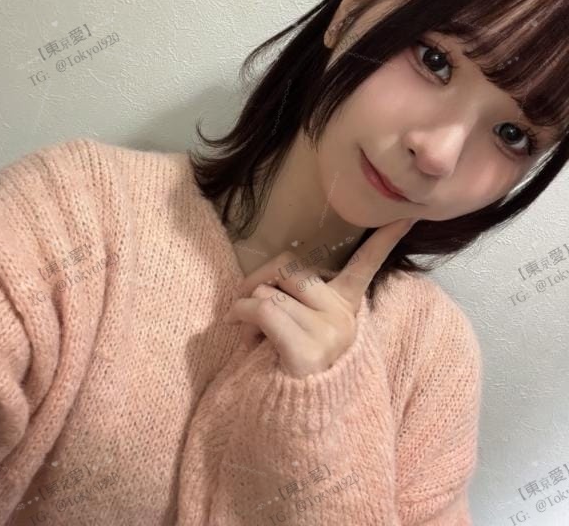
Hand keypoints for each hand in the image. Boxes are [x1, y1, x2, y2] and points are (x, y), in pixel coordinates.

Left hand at [223, 218, 415, 376]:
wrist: (288, 425)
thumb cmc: (287, 367)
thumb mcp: (302, 326)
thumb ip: (301, 297)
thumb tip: (273, 274)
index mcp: (348, 308)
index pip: (368, 266)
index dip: (384, 239)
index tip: (404, 215)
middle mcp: (345, 318)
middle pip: (293, 267)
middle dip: (261, 277)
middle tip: (246, 296)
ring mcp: (329, 334)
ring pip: (272, 290)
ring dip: (246, 301)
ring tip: (246, 325)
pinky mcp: (307, 350)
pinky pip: (263, 309)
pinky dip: (240, 312)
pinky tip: (236, 325)